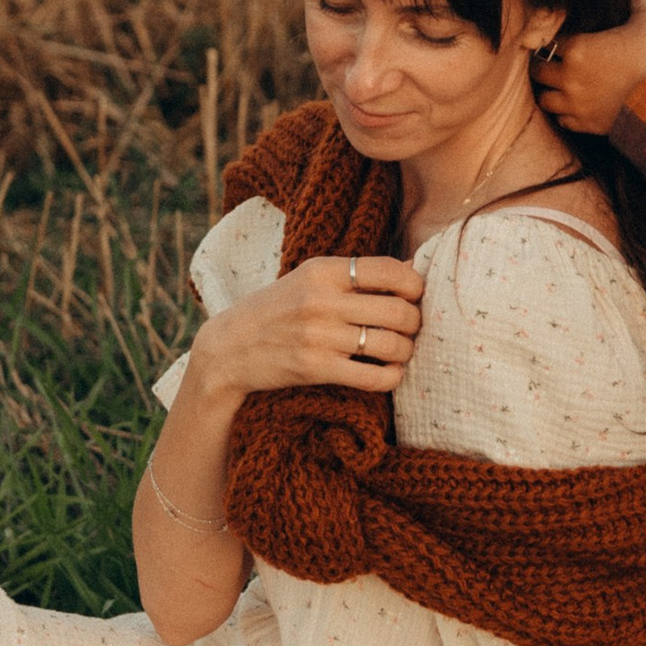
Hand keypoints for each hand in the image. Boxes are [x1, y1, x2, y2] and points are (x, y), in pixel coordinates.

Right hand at [197, 252, 424, 399]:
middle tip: (410, 328)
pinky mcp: (316, 369)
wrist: (230, 348)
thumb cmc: (278, 310)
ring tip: (400, 351)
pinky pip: (374, 377)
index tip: (414, 297)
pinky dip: (392, 377)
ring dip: (406, 351)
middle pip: (399, 312)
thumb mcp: (308, 278)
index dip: (415, 286)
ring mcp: (318, 336)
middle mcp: (321, 300)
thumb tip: (411, 268)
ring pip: (392, 345)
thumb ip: (354, 274)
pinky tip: (389, 372)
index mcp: (322, 270)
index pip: (391, 271)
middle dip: (415, 322)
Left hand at [536, 0, 645, 139]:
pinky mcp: (586, 125)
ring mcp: (575, 104)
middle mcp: (569, 76)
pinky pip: (561, 120)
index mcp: (578, 47)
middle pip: (537, 68)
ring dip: (550, 89)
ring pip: (544, 97)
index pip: (546, 38)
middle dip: (544, 63)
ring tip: (561, 84)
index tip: (558, 37)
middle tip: (555, 60)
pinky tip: (576, 103)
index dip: (551, 37)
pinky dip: (564, 112)